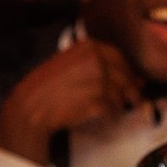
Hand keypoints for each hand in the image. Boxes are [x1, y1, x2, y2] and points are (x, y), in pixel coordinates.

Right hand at [0, 38, 138, 164]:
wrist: (31, 106)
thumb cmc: (46, 87)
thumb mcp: (68, 63)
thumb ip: (93, 63)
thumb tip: (122, 72)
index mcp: (88, 47)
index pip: (119, 57)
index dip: (128, 71)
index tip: (133, 81)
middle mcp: (96, 60)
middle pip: (125, 75)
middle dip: (131, 89)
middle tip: (135, 100)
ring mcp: (98, 79)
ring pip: (121, 94)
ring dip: (121, 105)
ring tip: (116, 112)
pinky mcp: (98, 100)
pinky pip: (113, 110)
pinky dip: (112, 117)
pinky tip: (106, 120)